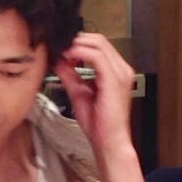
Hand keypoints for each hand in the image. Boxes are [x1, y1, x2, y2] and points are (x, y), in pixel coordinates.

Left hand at [52, 32, 135, 154]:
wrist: (109, 141)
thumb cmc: (98, 124)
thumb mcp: (79, 93)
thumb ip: (70, 75)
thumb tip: (59, 61)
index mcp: (116, 72)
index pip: (98, 46)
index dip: (78, 43)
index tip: (61, 49)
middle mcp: (122, 69)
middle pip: (99, 40)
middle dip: (77, 40)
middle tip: (59, 47)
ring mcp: (120, 72)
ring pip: (98, 43)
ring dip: (77, 44)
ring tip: (62, 52)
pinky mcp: (114, 79)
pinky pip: (96, 56)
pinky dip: (80, 52)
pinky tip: (67, 57)